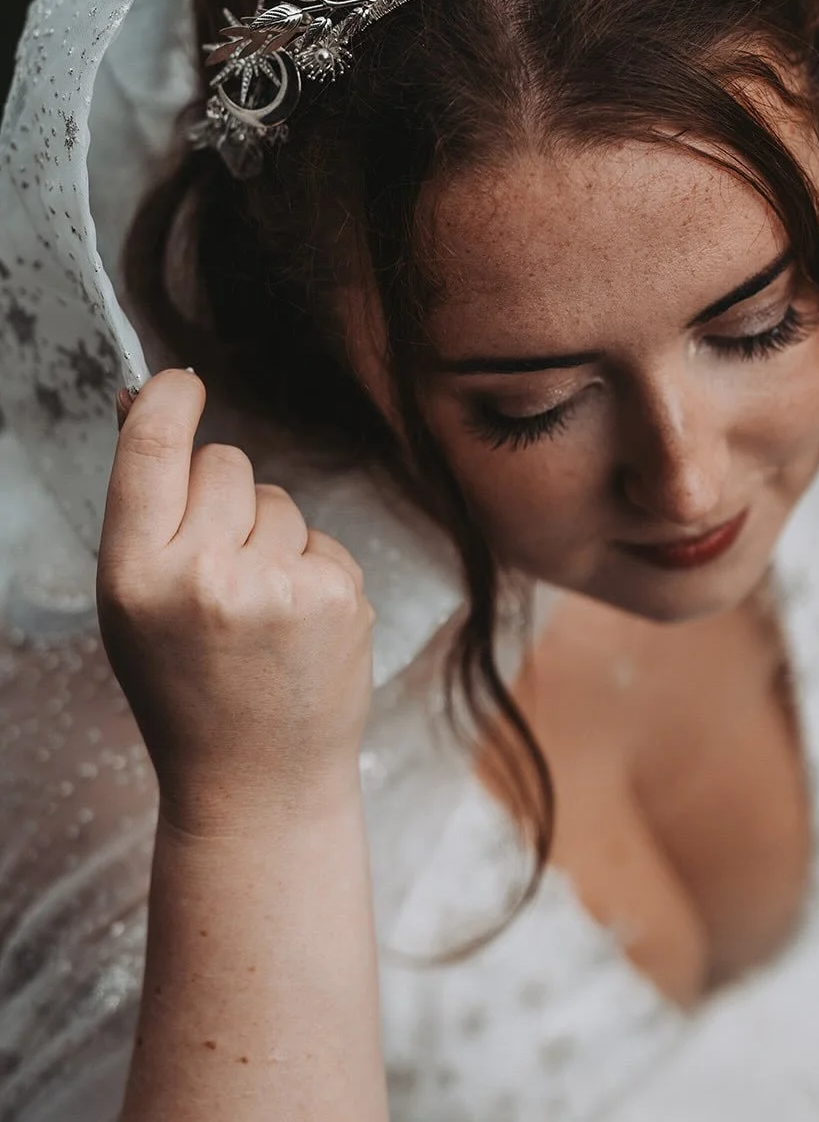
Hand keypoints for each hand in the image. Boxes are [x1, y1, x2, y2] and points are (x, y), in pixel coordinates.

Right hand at [98, 369, 373, 836]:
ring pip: (278, 499)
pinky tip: (296, 626)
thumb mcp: (133, 604)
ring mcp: (277, 586)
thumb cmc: (185, 689)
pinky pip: (321, 537)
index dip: (167, 399)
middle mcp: (204, 575)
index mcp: (136, 576)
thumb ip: (142, 508)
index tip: (181, 383)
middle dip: (224, 495)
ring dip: (270, 537)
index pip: (151, 447)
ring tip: (258, 612)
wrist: (256, 783)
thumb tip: (143, 400)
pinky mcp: (337, 595)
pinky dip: (310, 570)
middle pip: (225, 461)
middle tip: (219, 567)